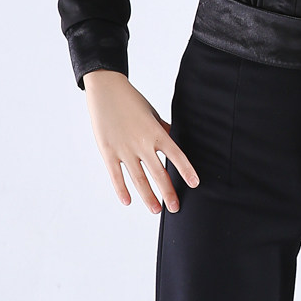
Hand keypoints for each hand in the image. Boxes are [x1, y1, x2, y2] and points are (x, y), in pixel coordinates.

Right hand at [82, 69, 199, 212]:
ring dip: (148, 196)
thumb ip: (163, 130)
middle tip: (175, 208)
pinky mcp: (108, 151)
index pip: (176, 155)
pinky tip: (128, 201)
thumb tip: (175, 140)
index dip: (186, 171)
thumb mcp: (152, 113)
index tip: (194, 184)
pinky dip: (121, 189)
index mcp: (156, 133)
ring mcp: (124, 149)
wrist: (106, 90)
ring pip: (139, 179)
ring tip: (156, 210)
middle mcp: (142, 143)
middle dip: (168, 193)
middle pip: (158, 173)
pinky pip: (116, 175)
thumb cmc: (131, 101)